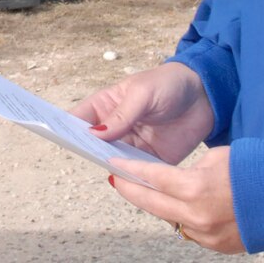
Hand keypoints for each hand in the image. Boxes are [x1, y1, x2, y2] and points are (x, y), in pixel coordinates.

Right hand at [70, 62, 215, 162]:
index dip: (66, 128)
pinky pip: (139, 172)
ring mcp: (133, 145)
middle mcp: (115, 128)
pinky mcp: (153, 159)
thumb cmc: (168, 84)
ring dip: (111, 165)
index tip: (56, 136)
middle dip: (88, 150)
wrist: (207, 96)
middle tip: (87, 155)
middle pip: (94, 144)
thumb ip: (120, 115)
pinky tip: (131, 179)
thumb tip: (94, 134)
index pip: (79, 120)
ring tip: (109, 167)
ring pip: (114, 160)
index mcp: (105, 106)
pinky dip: (134, 176)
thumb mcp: (142, 94)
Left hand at [109, 147, 245, 253]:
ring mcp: (208, 234)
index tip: (114, 164)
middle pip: (151, 203)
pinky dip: (181, 218)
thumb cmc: (257, 170)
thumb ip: (188, 169)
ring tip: (146, 192)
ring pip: (169, 219)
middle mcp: (198, 216)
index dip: (130, 169)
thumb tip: (170, 179)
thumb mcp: (216, 157)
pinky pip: (190, 231)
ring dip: (157, 206)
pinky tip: (177, 207)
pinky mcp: (219, 246)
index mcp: (195, 188)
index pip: (151, 178)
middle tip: (119, 180)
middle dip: (132, 190)